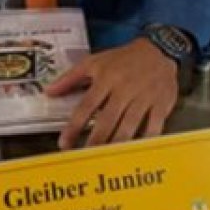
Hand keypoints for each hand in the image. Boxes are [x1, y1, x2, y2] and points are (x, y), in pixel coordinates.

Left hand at [45, 37, 177, 148]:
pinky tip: (135, 152)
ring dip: (116, 144)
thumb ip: (70, 78)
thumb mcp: (94, 62)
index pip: (86, 106)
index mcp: (106, 78)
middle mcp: (124, 89)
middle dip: (94, 141)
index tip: (64, 143)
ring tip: (105, 159)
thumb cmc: (123, 58)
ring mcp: (144, 98)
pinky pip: (154, 127)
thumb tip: (49, 91)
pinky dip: (145, 141)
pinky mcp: (161, 104)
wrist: (158, 50)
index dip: (74, 127)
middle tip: (84, 158)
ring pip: (128, 126)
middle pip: (107, 120)